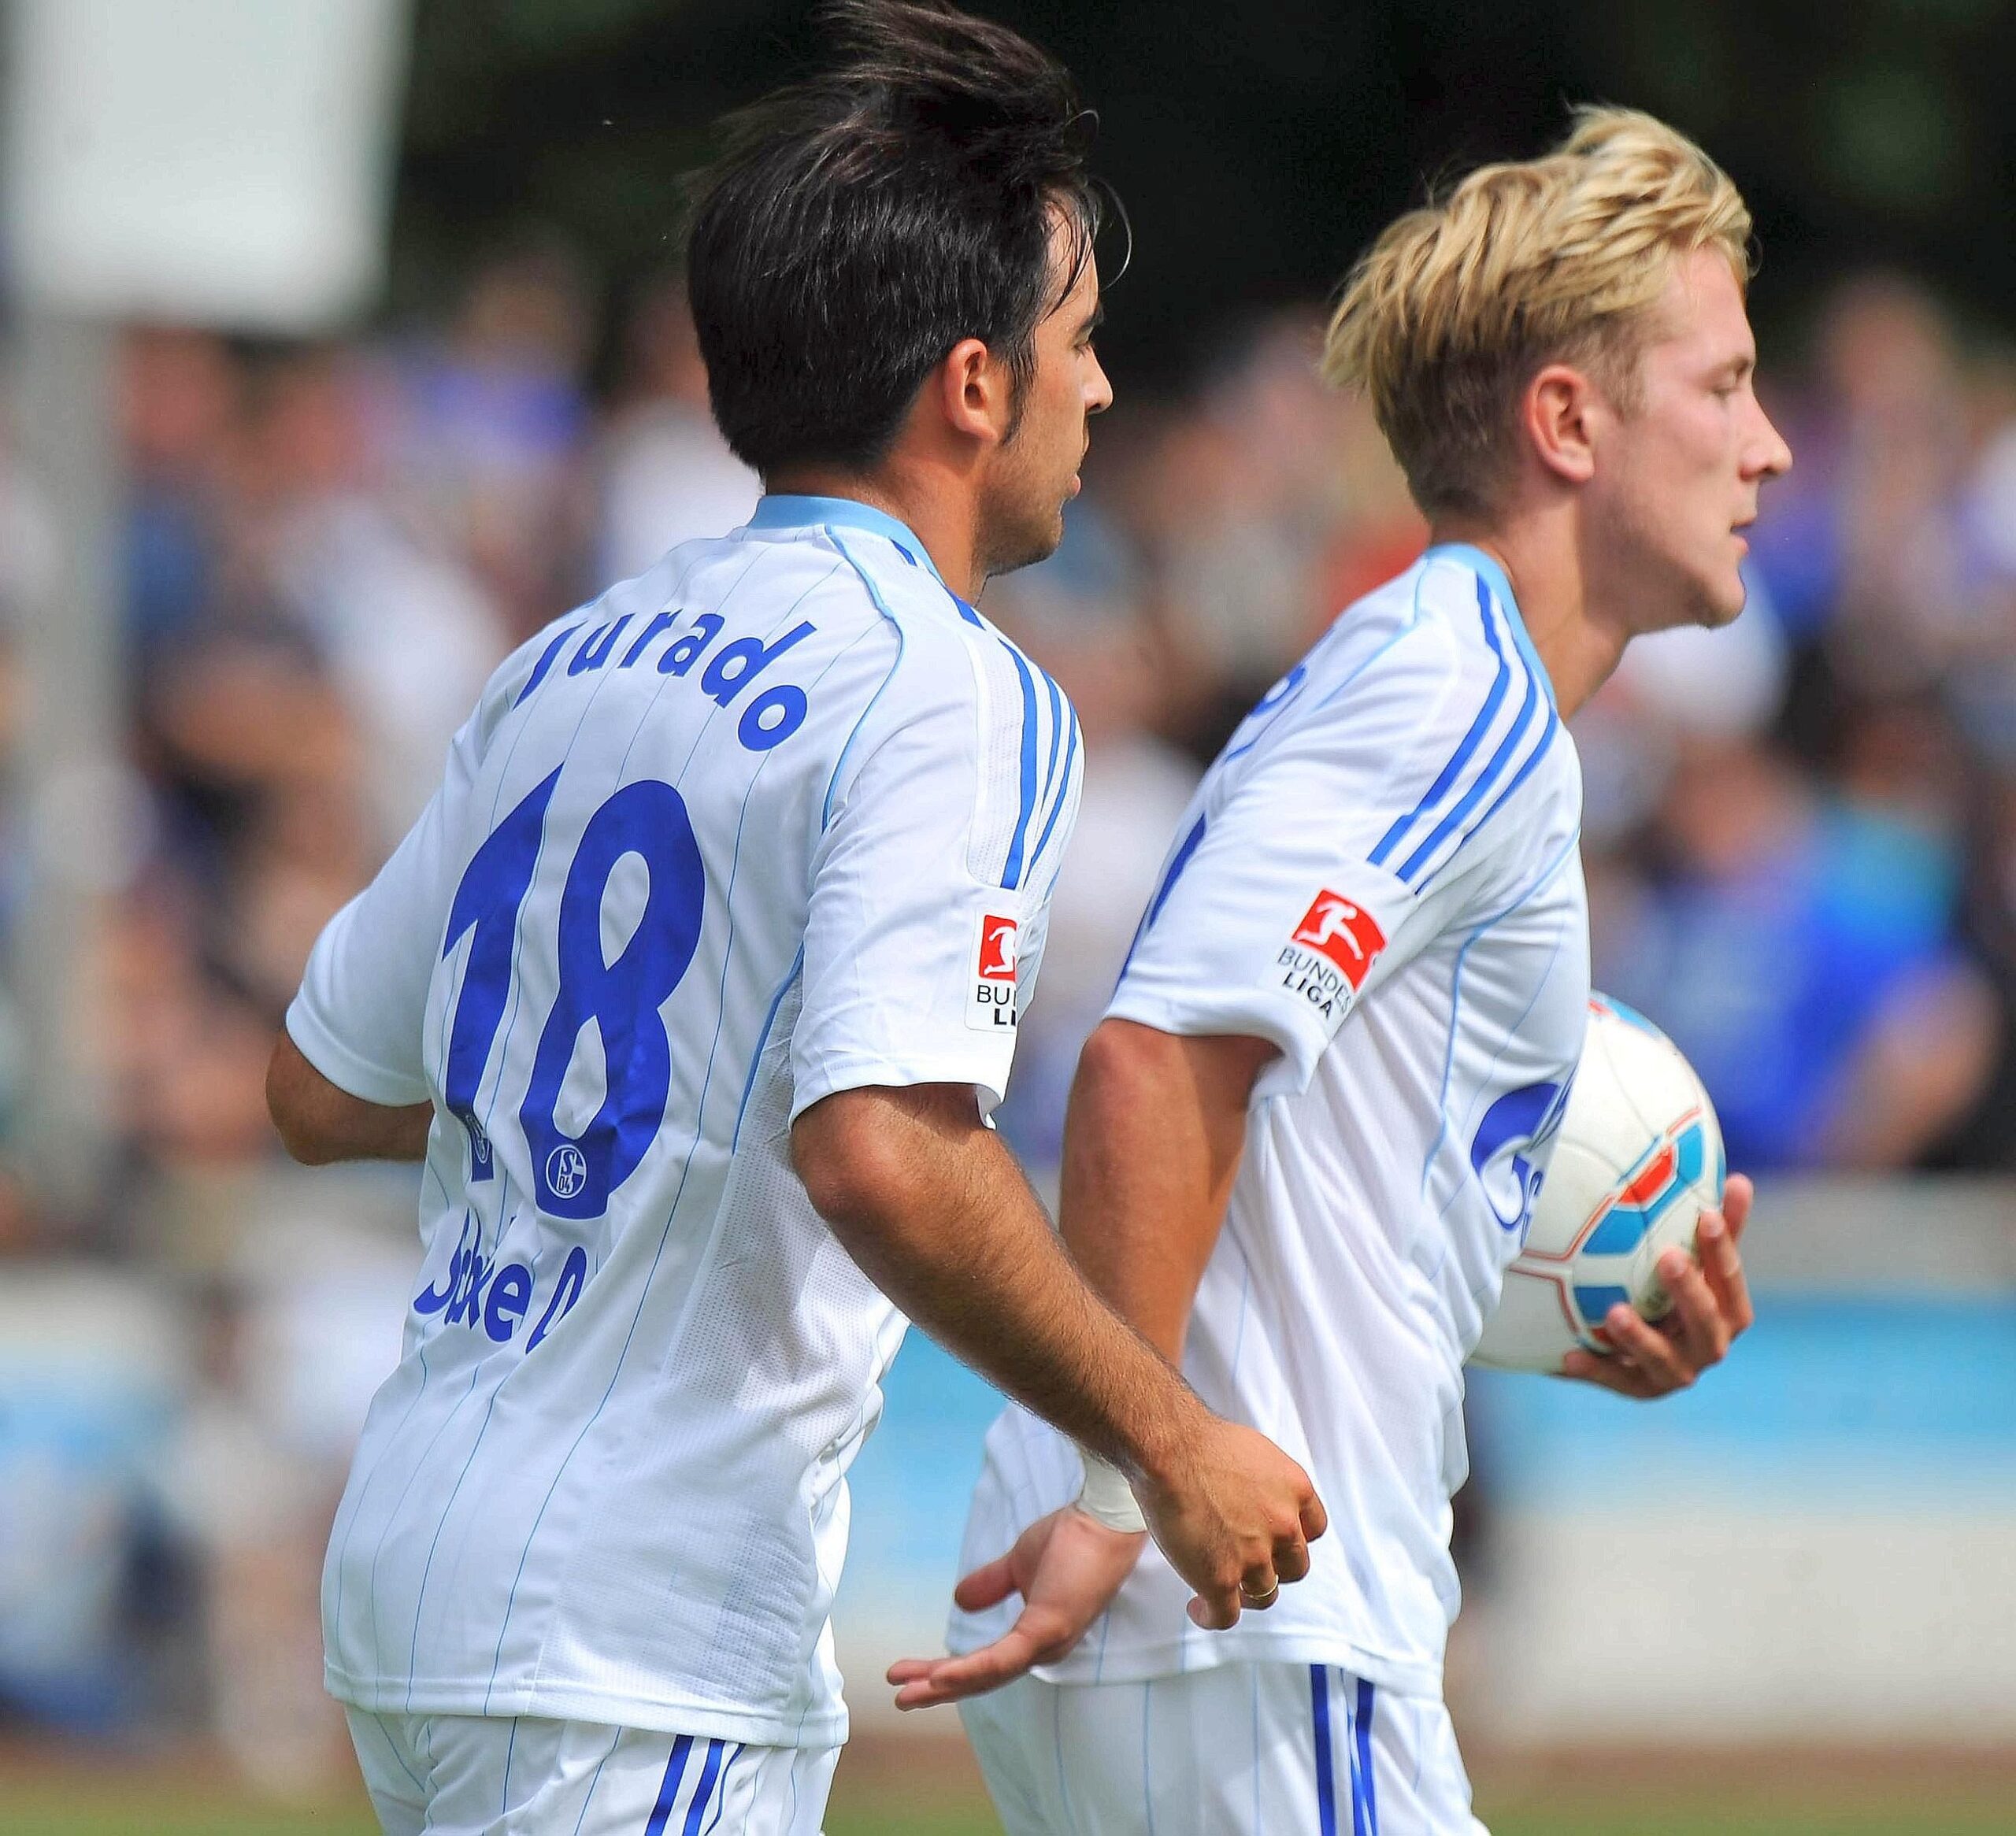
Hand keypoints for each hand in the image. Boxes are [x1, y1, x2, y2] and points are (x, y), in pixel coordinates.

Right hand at [886, 1505, 1145, 1709]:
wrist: (1102, 1515)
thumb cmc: (1072, 1536)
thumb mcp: (1019, 1564)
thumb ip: (991, 1585)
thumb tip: (959, 1601)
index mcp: (1036, 1637)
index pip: (985, 1665)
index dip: (948, 1673)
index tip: (909, 1675)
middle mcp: (1043, 1649)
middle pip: (982, 1679)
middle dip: (938, 1689)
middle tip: (899, 1697)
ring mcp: (1048, 1642)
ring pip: (989, 1675)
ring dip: (946, 1687)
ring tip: (908, 1695)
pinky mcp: (1049, 1628)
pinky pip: (1004, 1658)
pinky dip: (971, 1669)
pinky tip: (941, 1676)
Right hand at [1135, 1407, 1327, 1630]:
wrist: (1169, 1447)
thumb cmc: (1198, 1441)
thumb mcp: (1254, 1452)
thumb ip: (1265, 1483)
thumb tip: (1249, 1499)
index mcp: (1296, 1490)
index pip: (1313, 1530)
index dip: (1292, 1540)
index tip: (1274, 1542)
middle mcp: (1284, 1526)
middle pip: (1295, 1567)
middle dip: (1274, 1568)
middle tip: (1246, 1563)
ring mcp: (1255, 1556)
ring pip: (1264, 1594)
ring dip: (1243, 1592)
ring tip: (1217, 1586)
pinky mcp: (1222, 1579)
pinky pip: (1226, 1616)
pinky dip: (1211, 1617)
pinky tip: (1197, 1609)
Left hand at [1562, 1173, 1754, 1398]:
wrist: (1641, 1346)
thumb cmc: (1677, 1291)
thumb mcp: (1696, 1261)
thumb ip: (1717, 1229)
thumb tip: (1742, 1180)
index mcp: (1728, 1314)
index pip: (1730, 1282)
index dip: (1722, 1251)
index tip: (1705, 1215)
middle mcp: (1708, 1347)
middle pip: (1705, 1324)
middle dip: (1689, 1292)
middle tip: (1668, 1257)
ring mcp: (1675, 1373)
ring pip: (1663, 1361)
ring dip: (1641, 1338)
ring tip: (1615, 1312)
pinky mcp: (1639, 1389)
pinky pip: (1615, 1381)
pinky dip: (1595, 1370)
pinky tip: (1568, 1356)